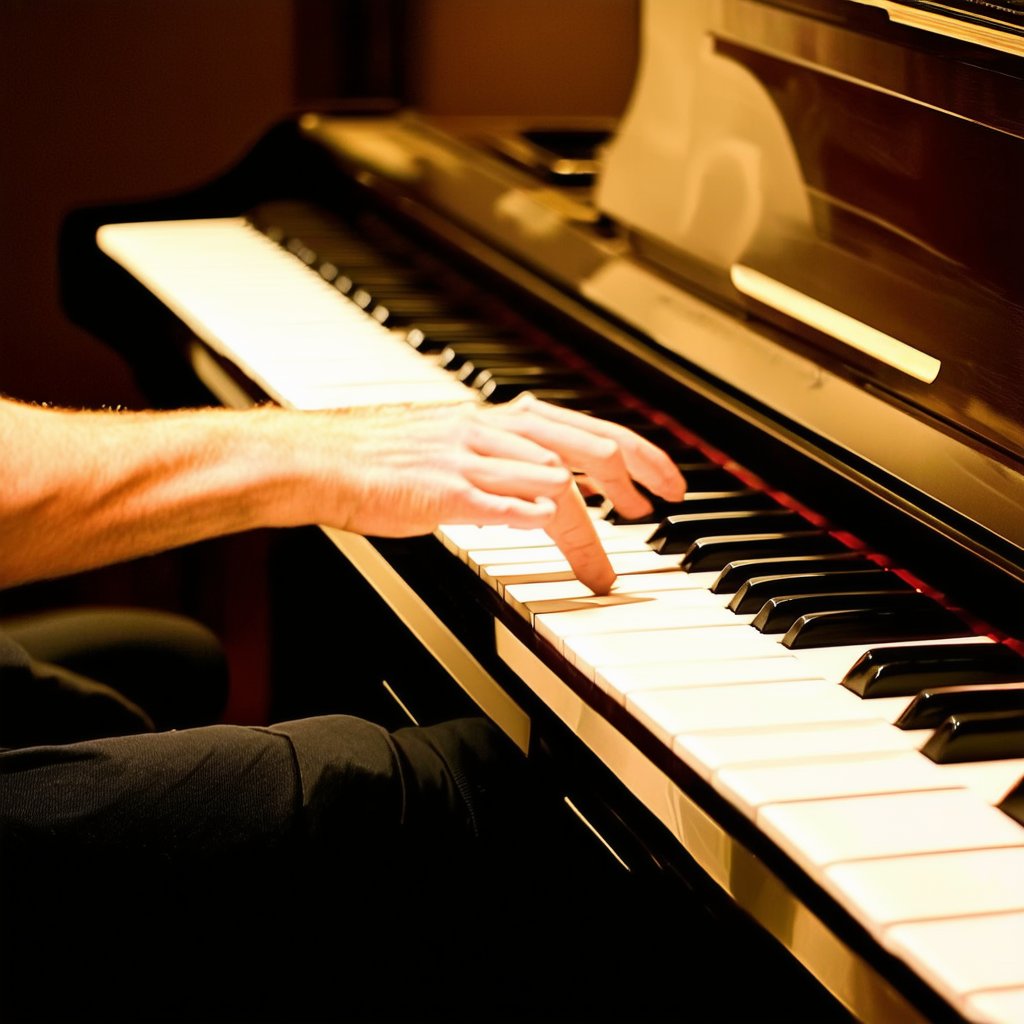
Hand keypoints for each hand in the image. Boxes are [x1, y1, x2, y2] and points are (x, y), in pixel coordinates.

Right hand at [307, 395, 685, 592]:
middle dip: (634, 475)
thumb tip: (551, 491)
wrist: (321, 460)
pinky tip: (553, 528)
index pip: (584, 427)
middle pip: (582, 444)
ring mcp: (467, 460)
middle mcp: (489, 432)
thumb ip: (504, 465)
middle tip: (660, 507)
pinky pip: (496, 498)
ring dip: (586, 528)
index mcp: (496, 420)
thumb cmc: (381, 458)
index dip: (635, 452)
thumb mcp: (455, 447)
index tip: (662, 481)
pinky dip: (530, 512)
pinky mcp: (441, 492)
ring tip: (604, 566)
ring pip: (551, 478)